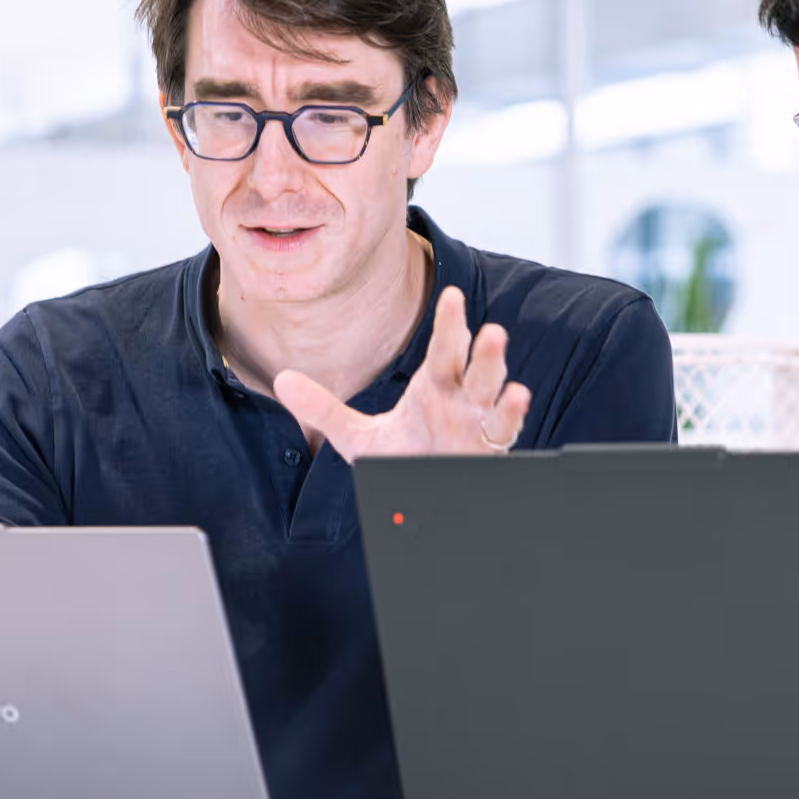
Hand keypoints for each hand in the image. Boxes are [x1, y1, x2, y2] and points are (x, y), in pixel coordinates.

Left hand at [275, 286, 530, 463]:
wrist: (423, 504)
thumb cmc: (406, 461)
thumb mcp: (357, 438)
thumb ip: (324, 409)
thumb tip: (281, 380)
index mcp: (435, 388)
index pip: (443, 350)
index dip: (449, 323)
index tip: (451, 294)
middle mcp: (461, 401)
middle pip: (472, 366)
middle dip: (478, 344)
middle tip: (483, 321)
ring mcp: (478, 425)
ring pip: (492, 390)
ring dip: (496, 367)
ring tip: (497, 341)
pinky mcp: (488, 451)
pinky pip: (505, 430)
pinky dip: (512, 414)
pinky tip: (517, 397)